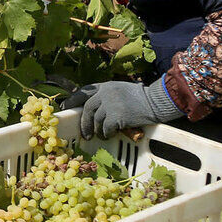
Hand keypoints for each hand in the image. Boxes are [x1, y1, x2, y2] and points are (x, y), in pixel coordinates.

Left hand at [60, 79, 181, 139]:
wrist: (155, 101)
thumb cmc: (141, 98)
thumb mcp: (121, 90)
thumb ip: (107, 96)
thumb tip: (94, 110)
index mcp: (105, 86)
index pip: (84, 91)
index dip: (73, 100)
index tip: (66, 107)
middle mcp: (105, 93)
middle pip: (87, 108)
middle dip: (84, 122)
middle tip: (85, 134)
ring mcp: (110, 104)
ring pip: (96, 120)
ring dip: (98, 131)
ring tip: (101, 135)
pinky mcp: (117, 116)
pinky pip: (106, 128)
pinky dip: (107, 134)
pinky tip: (110, 135)